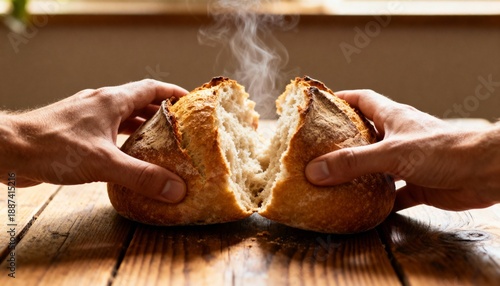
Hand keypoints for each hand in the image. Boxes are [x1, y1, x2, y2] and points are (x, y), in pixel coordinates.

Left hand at [1, 79, 187, 202]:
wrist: (7, 149)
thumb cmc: (52, 147)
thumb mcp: (105, 163)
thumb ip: (142, 176)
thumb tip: (176, 189)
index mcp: (112, 100)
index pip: (151, 88)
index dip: (174, 93)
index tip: (192, 102)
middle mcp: (101, 103)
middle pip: (139, 102)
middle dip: (162, 113)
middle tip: (181, 128)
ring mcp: (86, 116)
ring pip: (122, 117)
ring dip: (142, 126)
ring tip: (161, 142)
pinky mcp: (75, 131)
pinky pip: (107, 130)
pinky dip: (123, 139)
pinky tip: (127, 155)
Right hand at [305, 89, 499, 210]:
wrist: (486, 172)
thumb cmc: (444, 150)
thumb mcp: (391, 153)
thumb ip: (353, 162)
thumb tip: (315, 171)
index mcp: (392, 117)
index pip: (362, 99)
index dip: (341, 99)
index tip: (320, 105)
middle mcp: (399, 137)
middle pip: (367, 134)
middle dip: (344, 141)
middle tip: (319, 150)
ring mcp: (409, 162)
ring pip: (377, 166)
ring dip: (359, 174)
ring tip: (334, 181)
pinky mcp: (419, 185)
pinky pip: (393, 194)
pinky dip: (379, 202)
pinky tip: (364, 210)